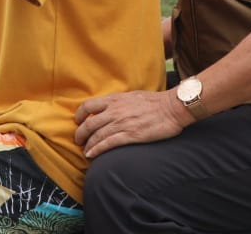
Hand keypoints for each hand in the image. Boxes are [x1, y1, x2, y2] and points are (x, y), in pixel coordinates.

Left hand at [73, 90, 190, 157]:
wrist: (172, 108)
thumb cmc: (155, 101)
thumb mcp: (132, 95)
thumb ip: (119, 101)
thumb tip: (110, 106)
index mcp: (114, 100)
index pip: (88, 106)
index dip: (79, 115)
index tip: (78, 121)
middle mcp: (115, 111)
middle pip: (89, 123)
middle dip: (80, 134)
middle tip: (78, 140)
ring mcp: (122, 124)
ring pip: (97, 135)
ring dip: (88, 145)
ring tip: (85, 151)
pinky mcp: (130, 135)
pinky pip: (108, 144)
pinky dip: (97, 150)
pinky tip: (91, 155)